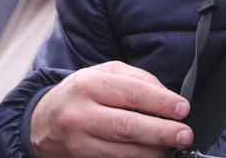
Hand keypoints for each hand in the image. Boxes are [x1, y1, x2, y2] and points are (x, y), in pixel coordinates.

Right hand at [29, 61, 191, 157]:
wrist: (40, 124)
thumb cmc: (78, 95)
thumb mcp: (100, 75)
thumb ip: (134, 78)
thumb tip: (166, 95)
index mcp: (87, 85)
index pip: (131, 92)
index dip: (161, 101)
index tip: (183, 108)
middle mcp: (80, 114)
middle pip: (128, 125)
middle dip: (162, 131)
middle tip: (185, 134)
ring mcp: (79, 142)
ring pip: (125, 152)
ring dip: (154, 151)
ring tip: (171, 146)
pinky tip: (151, 154)